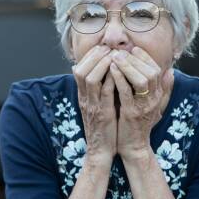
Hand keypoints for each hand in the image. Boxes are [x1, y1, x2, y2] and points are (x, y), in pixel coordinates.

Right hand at [72, 45, 116, 172]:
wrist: (100, 150)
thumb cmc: (101, 128)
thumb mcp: (94, 107)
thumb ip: (95, 91)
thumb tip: (98, 75)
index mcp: (83, 96)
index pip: (79, 70)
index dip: (89, 56)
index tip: (101, 48)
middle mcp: (84, 99)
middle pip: (81, 70)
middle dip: (94, 56)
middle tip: (107, 48)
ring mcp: (92, 106)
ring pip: (90, 78)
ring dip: (102, 64)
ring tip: (113, 55)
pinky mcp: (103, 113)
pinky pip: (105, 92)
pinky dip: (111, 79)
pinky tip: (119, 71)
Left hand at [109, 47, 173, 161]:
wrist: (133, 146)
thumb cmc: (140, 124)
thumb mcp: (154, 106)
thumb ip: (163, 90)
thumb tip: (170, 72)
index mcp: (157, 96)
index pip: (156, 70)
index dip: (145, 57)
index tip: (133, 49)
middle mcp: (153, 100)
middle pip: (150, 72)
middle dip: (135, 59)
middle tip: (121, 50)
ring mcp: (143, 107)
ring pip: (140, 80)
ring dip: (128, 66)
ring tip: (115, 56)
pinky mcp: (130, 113)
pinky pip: (126, 92)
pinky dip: (119, 79)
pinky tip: (111, 70)